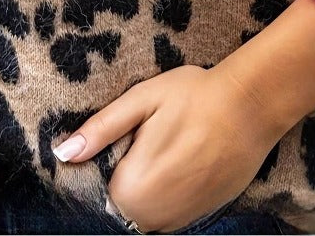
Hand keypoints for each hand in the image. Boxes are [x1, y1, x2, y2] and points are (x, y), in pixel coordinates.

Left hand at [51, 64, 282, 233]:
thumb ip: (100, 130)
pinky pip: (171, 216)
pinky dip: (167, 196)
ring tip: (161, 151)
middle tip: (140, 142)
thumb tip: (63, 153)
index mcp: (136, 186)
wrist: (251, 107)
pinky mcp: (206, 215)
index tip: (117, 143)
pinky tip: (176, 164)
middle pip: (123, 209)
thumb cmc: (192, 96)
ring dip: (145, 191)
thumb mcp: (140, 100)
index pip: (101, 195)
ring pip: (147, 216)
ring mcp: (185, 218)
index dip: (103, 168)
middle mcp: (159, 214)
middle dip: (124, 180)